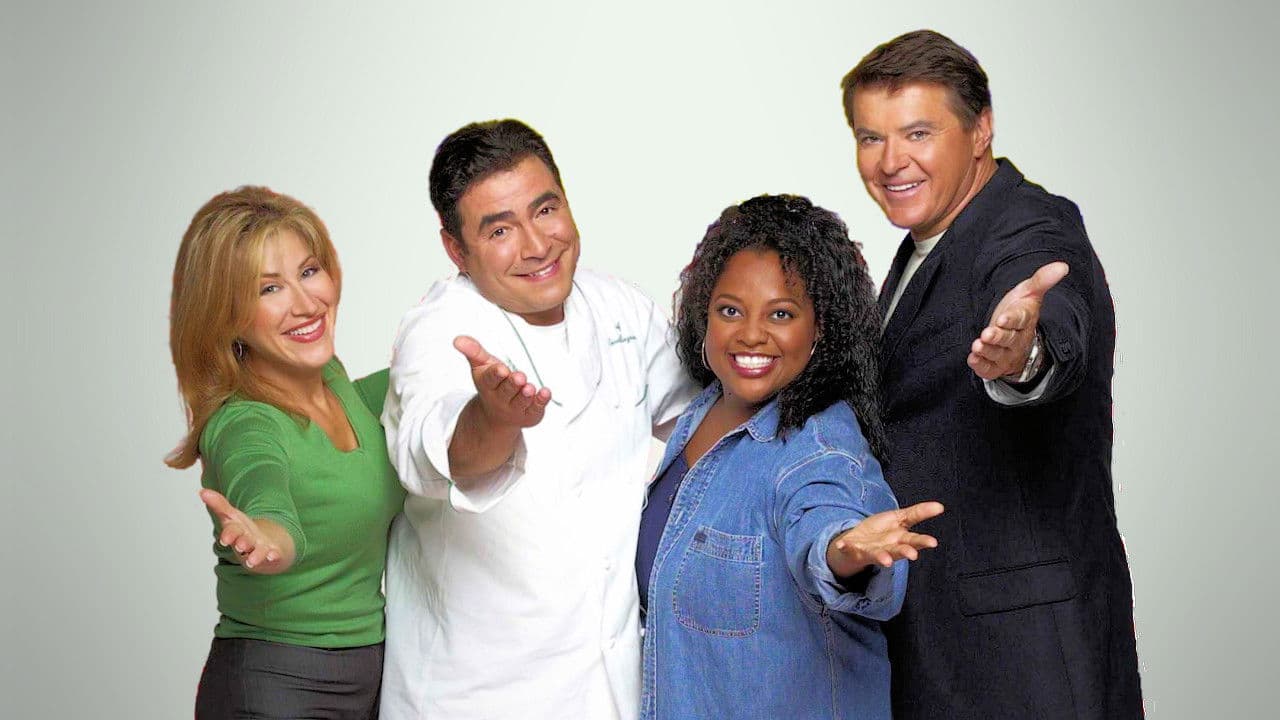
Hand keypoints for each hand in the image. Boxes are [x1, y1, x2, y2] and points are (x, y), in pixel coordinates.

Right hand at [199, 489, 294, 573]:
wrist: (265, 549)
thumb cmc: (245, 532)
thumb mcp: (233, 516)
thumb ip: (219, 504)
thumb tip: (202, 491)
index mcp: (237, 533)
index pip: (232, 532)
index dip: (229, 535)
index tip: (225, 539)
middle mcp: (248, 543)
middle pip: (244, 542)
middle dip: (242, 543)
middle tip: (241, 545)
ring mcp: (261, 550)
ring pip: (258, 553)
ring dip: (255, 556)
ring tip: (253, 560)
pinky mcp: (274, 554)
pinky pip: (275, 556)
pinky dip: (274, 556)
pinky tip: (274, 556)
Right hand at [454, 335, 551, 429]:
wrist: (497, 415)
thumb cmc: (492, 383)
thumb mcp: (481, 366)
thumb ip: (473, 351)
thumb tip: (457, 339)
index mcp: (488, 385)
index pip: (491, 379)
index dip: (496, 374)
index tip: (501, 369)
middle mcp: (501, 398)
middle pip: (507, 391)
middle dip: (513, 384)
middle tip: (520, 377)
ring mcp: (515, 407)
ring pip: (520, 401)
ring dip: (526, 395)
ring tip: (529, 388)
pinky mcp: (530, 413)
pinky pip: (536, 408)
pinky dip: (541, 401)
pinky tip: (546, 393)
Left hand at [826, 501, 943, 577]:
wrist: (858, 543)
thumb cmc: (882, 532)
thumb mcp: (900, 518)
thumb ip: (919, 513)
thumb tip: (941, 506)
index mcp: (900, 538)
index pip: (914, 539)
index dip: (923, 541)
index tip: (933, 543)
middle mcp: (889, 547)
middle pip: (899, 550)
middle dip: (905, 552)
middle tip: (912, 555)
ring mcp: (872, 550)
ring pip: (878, 555)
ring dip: (882, 557)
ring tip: (885, 560)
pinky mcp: (854, 550)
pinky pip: (849, 548)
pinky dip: (845, 546)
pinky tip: (842, 543)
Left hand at [967, 262, 1068, 379]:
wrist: (1017, 336)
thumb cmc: (1019, 311)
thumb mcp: (1029, 293)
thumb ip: (1041, 280)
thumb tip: (1062, 266)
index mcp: (1025, 320)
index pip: (1020, 320)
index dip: (1012, 320)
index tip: (1003, 318)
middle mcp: (1017, 340)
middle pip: (1008, 339)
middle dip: (997, 337)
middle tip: (987, 334)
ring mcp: (1006, 354)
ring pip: (998, 355)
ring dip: (987, 351)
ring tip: (977, 345)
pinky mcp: (995, 366)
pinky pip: (989, 369)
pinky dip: (981, 366)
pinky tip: (972, 359)